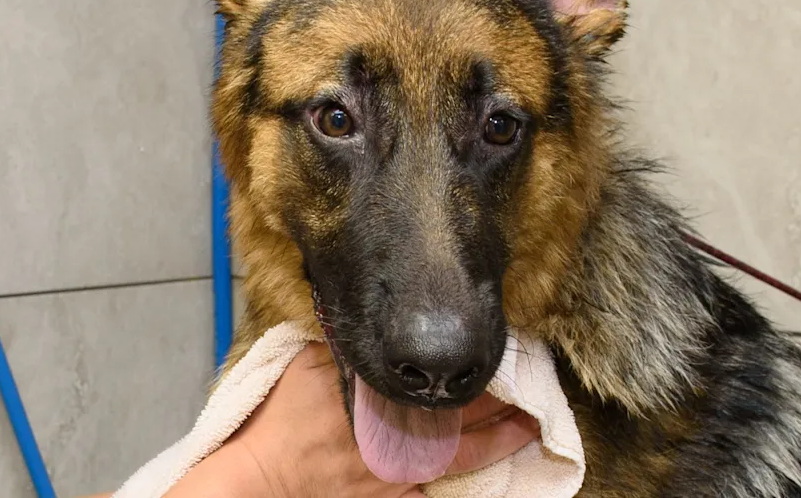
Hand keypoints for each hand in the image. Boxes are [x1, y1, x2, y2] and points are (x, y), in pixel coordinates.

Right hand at [167, 342, 532, 497]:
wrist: (263, 480)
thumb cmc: (280, 423)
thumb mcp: (306, 365)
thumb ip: (342, 343)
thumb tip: (368, 320)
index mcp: (387, 401)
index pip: (448, 382)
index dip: (484, 370)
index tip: (511, 353)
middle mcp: (403, 438)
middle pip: (469, 421)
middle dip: (506, 405)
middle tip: (537, 389)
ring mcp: (402, 473)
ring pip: (463, 456)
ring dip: (497, 441)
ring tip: (527, 426)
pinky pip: (437, 493)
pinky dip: (465, 480)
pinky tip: (488, 470)